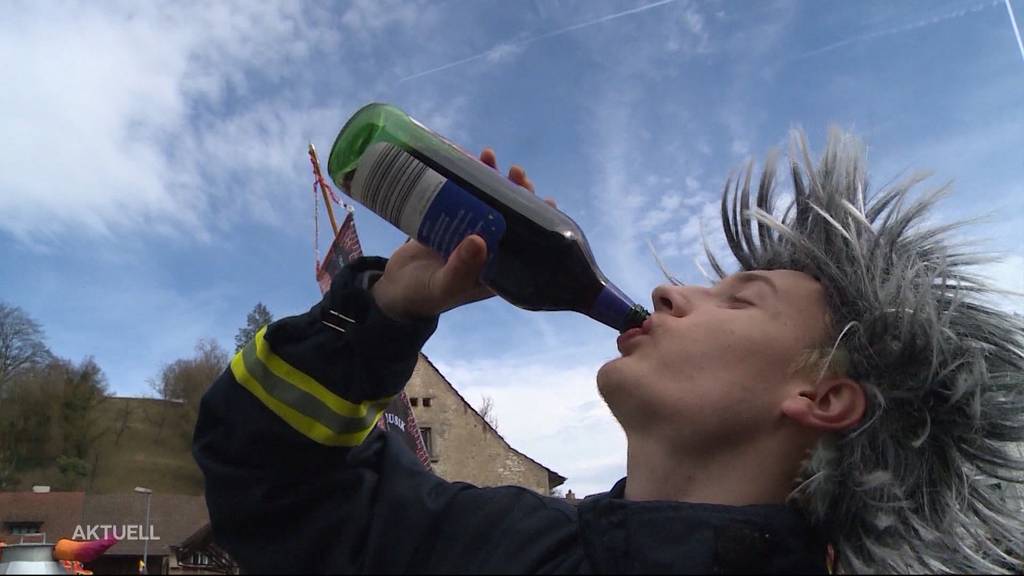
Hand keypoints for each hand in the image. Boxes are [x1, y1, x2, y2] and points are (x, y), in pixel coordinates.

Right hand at [371, 148, 555, 321]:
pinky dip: (462, 180)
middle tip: (515, 172)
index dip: (537, 220)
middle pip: (508, 215)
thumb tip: (480, 240)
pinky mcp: (447, 222)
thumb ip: (461, 269)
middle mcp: (487, 249)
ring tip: (488, 156)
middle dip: (515, 192)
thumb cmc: (422, 296)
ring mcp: (467, 233)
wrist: (392, 291)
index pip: (525, 241)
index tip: (545, 199)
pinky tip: (463, 159)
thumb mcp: (443, 286)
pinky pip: (459, 197)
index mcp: (496, 268)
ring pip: (485, 202)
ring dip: (490, 179)